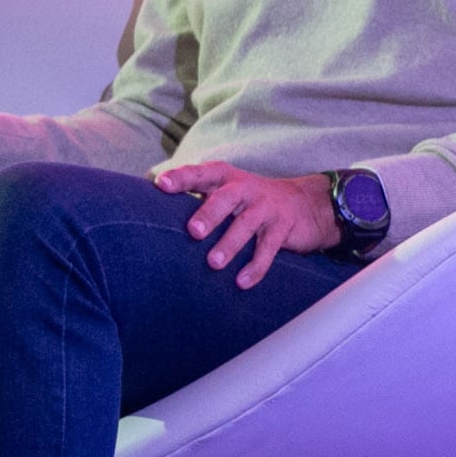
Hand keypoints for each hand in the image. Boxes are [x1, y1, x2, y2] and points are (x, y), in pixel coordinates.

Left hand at [154, 163, 339, 287]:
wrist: (307, 204)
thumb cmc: (252, 201)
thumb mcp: (229, 191)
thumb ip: (198, 198)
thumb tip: (148, 212)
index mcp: (227, 179)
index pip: (202, 174)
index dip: (182, 178)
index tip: (161, 184)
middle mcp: (246, 190)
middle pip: (226, 197)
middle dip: (210, 212)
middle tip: (193, 231)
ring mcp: (266, 208)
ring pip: (247, 224)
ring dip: (230, 244)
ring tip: (213, 263)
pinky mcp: (283, 228)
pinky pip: (268, 248)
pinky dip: (256, 266)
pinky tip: (242, 282)